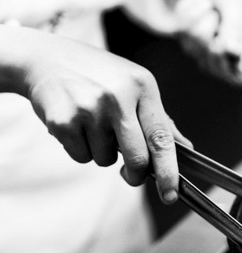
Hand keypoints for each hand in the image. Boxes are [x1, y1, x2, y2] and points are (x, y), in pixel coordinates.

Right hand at [4, 27, 190, 203]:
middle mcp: (117, 96)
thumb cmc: (99, 76)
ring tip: (93, 125)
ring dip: (102, 153)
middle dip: (135, 174)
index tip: (171, 195)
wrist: (45, 58)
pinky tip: (76, 124)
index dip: (168, 171)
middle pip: (137, 158)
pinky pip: (82, 156)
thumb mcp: (135, 87)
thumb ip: (160, 120)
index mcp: (142, 86)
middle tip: (130, 173)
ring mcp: (88, 108)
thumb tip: (185, 149)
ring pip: (106, 160)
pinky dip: (81, 148)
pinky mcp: (62, 120)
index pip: (162, 138)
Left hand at [125, 0, 241, 74]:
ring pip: (200, 54)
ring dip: (195, 24)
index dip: (231, 58)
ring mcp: (221, 50)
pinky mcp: (200, 45)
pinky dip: (186, 21)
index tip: (220, 39)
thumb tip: (233, 51)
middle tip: (213, 13)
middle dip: (208, 36)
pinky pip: (187, 44)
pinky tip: (196, 6)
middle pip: (221, 65)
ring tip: (206, 4)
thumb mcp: (236, 1)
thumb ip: (236, 28)